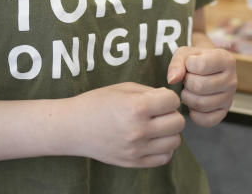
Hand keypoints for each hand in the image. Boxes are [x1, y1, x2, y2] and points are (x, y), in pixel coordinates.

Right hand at [68, 82, 183, 167]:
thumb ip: (149, 92)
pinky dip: (163, 148)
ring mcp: (136, 149)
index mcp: (136, 107)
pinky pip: (164, 158)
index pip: (173, 101)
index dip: (169, 97)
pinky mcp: (133, 163)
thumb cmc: (97, 103)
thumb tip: (170, 99)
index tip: (160, 98)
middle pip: (178, 122)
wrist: (73, 127)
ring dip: (169, 132)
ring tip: (156, 127)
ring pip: (175, 142)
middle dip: (171, 114)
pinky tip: (152, 140)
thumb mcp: (123, 88)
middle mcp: (138, 130)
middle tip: (159, 113)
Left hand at [167, 46, 236, 126]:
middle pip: (199, 86)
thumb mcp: (185, 54)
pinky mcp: (224, 112)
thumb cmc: (195, 60)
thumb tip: (172, 80)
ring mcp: (229, 98)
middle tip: (187, 80)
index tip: (190, 65)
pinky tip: (193, 105)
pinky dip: (195, 115)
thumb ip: (177, 63)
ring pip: (201, 104)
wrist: (205, 68)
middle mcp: (232, 80)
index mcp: (226, 60)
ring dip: (188, 98)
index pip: (201, 65)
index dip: (188, 66)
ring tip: (189, 91)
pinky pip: (207, 120)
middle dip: (186, 84)